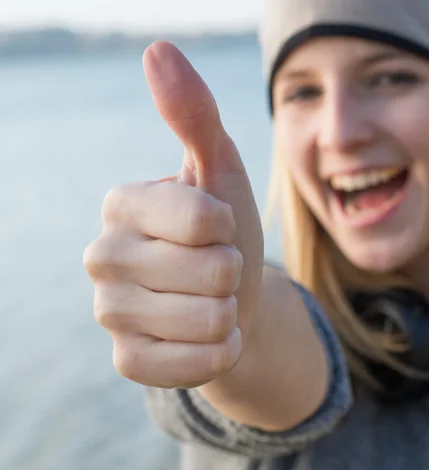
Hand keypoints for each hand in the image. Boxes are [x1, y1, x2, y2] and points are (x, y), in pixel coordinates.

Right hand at [83, 41, 263, 388]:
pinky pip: (190, 366)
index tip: (218, 229)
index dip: (230, 226)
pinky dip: (218, 352)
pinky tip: (205, 337)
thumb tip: (158, 50)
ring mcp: (109, 313)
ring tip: (210, 301)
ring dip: (228, 311)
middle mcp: (103, 257)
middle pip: (212, 272)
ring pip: (206, 320)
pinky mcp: (127, 361)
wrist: (229, 299)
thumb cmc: (225, 232)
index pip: (204, 219)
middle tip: (215, 269)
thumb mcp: (220, 169)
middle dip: (232, 271)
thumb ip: (193, 114)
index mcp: (123, 205)